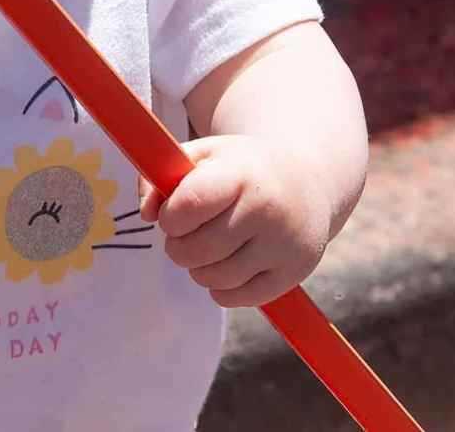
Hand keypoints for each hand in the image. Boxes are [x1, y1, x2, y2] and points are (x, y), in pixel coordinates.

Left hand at [137, 134, 330, 308]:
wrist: (308, 181)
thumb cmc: (244, 169)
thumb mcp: (206, 155)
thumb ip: (163, 175)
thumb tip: (146, 214)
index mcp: (241, 173)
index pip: (189, 205)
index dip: (170, 216)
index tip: (174, 214)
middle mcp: (267, 210)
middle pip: (196, 250)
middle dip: (179, 245)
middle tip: (187, 233)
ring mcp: (283, 245)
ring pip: (213, 279)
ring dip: (199, 268)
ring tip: (209, 246)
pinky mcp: (293, 273)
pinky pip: (235, 298)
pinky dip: (220, 288)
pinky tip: (229, 263)